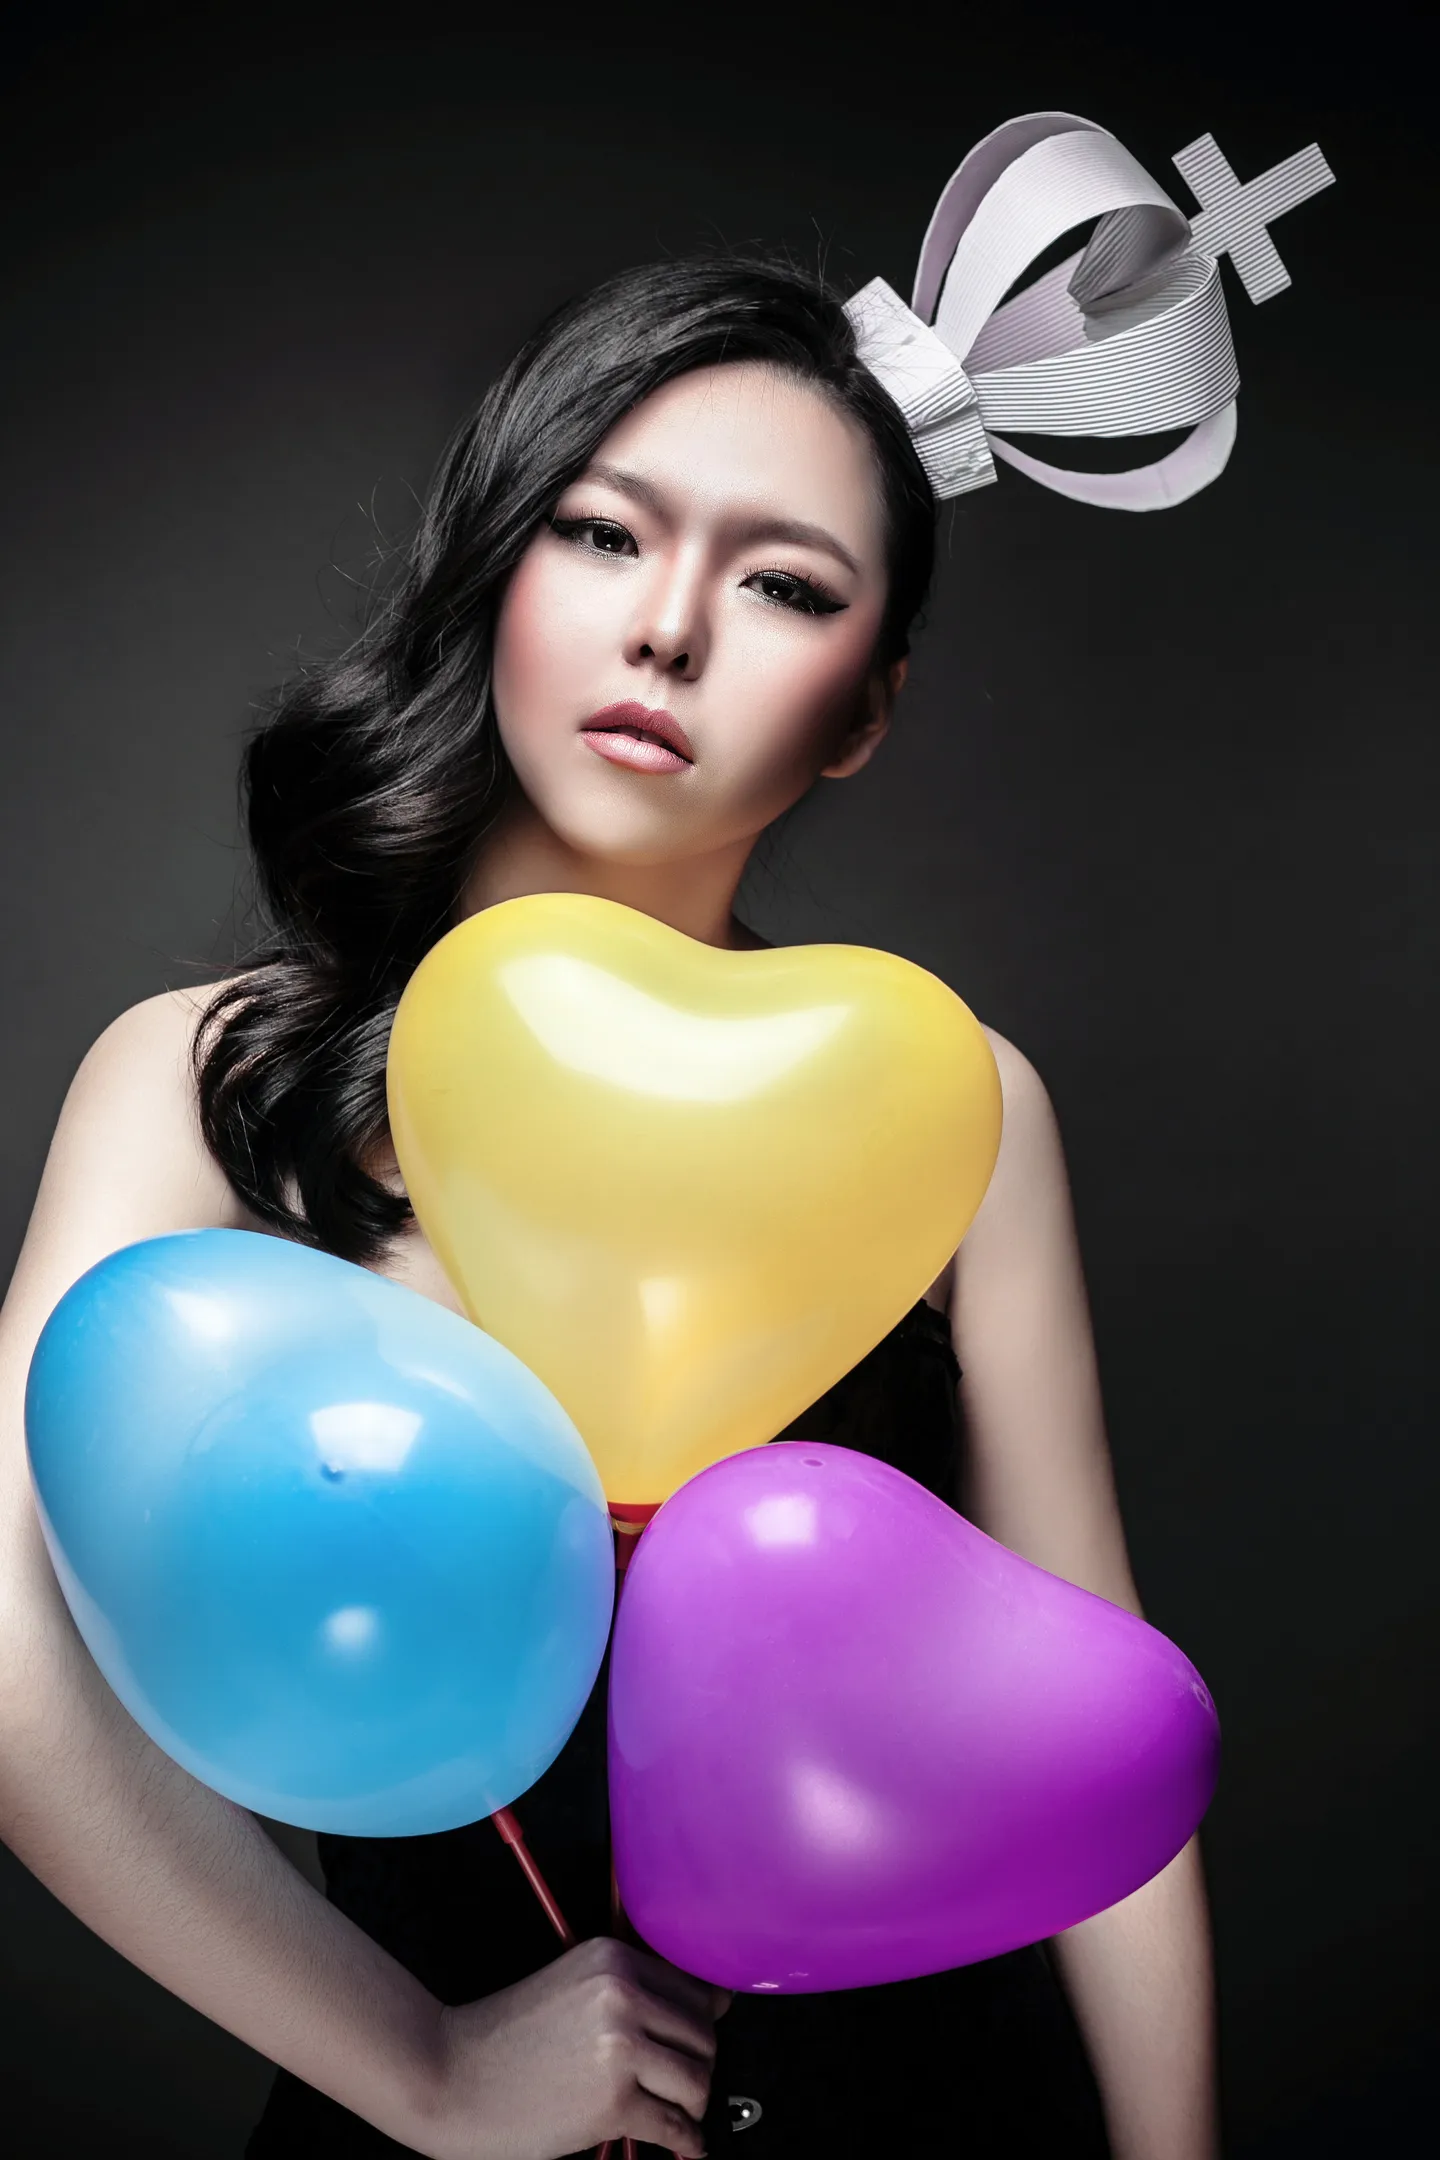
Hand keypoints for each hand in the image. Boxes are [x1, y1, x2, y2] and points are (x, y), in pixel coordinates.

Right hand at [425, 1933, 731, 2159]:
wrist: (450, 2075)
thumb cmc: (505, 2037)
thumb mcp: (572, 1985)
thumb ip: (628, 1990)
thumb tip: (706, 2009)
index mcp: (612, 1958)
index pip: (694, 1989)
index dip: (702, 2024)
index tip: (699, 2044)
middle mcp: (622, 1993)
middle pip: (703, 2034)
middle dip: (699, 2066)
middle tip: (685, 2087)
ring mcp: (619, 2046)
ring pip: (698, 2080)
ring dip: (694, 2104)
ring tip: (679, 2113)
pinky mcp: (613, 2101)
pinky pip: (674, 2125)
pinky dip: (686, 2141)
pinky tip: (684, 2145)